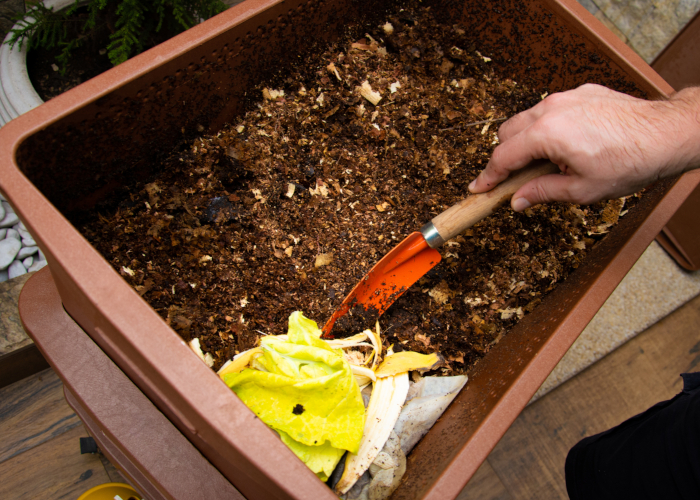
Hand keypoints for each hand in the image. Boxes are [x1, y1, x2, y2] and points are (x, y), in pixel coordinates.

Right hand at [468, 84, 699, 210]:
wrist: (666, 134)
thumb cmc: (629, 161)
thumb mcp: (581, 190)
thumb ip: (542, 193)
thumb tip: (517, 201)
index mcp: (546, 134)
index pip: (503, 157)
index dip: (487, 176)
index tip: (478, 188)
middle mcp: (551, 109)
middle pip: (507, 133)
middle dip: (505, 157)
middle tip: (514, 180)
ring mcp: (567, 98)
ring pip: (527, 118)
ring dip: (526, 141)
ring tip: (545, 165)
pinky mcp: (582, 93)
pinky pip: (551, 110)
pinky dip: (547, 128)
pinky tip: (565, 146)